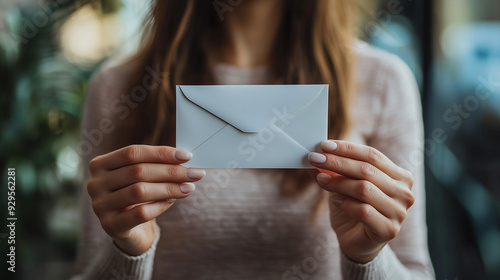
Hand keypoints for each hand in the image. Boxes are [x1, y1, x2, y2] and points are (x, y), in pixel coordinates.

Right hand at [87, 145, 204, 255]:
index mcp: (100, 164)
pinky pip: (140, 213)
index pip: (132, 152)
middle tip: (195, 174)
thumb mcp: (142, 177)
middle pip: (137, 171)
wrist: (129, 230)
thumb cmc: (137, 196)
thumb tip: (184, 159)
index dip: (161, 153)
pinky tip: (173, 201)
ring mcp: (99, 206)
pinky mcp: (110, 225)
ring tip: (189, 188)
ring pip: (140, 191)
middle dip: (171, 171)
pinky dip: (160, 206)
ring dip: (169, 188)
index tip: (187, 156)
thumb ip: (156, 165)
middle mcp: (95, 184)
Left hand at [308, 140, 414, 262]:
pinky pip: (364, 211)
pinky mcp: (389, 230)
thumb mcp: (344, 185)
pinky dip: (345, 203)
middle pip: (367, 170)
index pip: (373, 155)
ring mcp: (399, 212)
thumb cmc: (354, 209)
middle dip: (338, 162)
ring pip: (364, 189)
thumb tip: (315, 153)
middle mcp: (404, 193)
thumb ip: (333, 169)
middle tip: (315, 158)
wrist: (358, 242)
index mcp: (400, 176)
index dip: (347, 149)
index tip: (324, 145)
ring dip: (338, 182)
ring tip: (320, 179)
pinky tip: (334, 200)